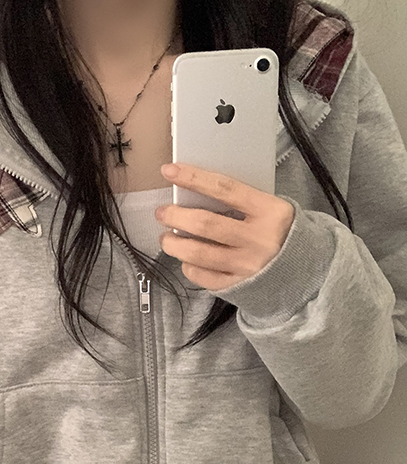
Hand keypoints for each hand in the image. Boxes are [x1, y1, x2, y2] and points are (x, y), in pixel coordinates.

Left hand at [156, 163, 294, 291]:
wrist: (307, 270)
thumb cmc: (281, 233)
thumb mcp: (271, 209)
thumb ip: (241, 202)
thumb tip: (196, 192)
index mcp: (270, 211)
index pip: (224, 189)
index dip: (193, 178)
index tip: (170, 171)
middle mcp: (259, 239)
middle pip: (205, 223)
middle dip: (176, 216)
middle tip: (162, 213)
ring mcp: (248, 266)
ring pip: (198, 253)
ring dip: (174, 244)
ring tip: (166, 238)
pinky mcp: (239, 286)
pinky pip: (203, 277)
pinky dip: (189, 267)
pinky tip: (186, 259)